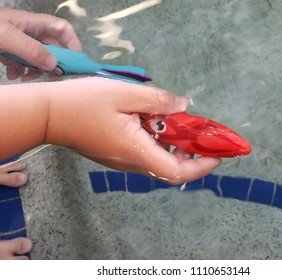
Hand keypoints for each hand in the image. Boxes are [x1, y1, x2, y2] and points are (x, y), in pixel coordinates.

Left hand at [0, 8, 80, 80]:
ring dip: (35, 71)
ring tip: (27, 77)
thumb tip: (54, 64)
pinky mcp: (10, 53)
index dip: (72, 42)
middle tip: (53, 76)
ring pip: (38, 60)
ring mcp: (20, 44)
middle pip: (51, 49)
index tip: (76, 60)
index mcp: (33, 23)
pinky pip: (22, 65)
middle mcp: (29, 33)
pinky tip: (14, 75)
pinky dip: (20, 73)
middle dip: (53, 64)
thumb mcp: (8, 36)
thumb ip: (31, 50)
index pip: (61, 28)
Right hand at [46, 78, 221, 183]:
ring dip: (177, 148)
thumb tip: (183, 105)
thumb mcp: (124, 93)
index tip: (217, 154)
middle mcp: (132, 162)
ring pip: (159, 162)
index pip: (177, 171)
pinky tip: (160, 124)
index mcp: (136, 151)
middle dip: (193, 155)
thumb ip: (157, 100)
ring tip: (185, 126)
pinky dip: (161, 144)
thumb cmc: (83, 103)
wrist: (49, 114)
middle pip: (171, 168)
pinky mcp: (117, 155)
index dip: (201, 166)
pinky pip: (146, 155)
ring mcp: (123, 161)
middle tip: (204, 135)